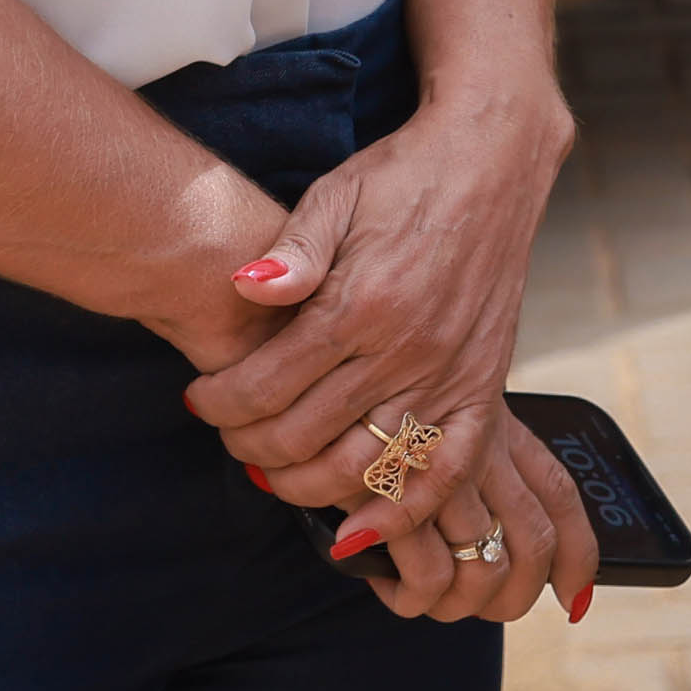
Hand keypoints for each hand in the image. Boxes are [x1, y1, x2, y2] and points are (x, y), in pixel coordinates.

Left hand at [185, 77, 587, 603]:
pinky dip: (401, 511)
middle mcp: (406, 348)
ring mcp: (447, 373)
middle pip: (303, 436)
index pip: (266, 385)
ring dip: (302, 484)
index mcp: (360, 302)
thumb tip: (242, 288)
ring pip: (361, 465)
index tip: (198, 399)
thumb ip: (292, 250)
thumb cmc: (401, 174)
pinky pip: (445, 471)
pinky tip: (356, 531)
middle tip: (228, 435)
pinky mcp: (482, 384)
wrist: (491, 159)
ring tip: (272, 469)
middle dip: (248, 447)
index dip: (219, 403)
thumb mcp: (335, 194)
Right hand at [321, 395, 604, 625]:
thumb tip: (480, 526)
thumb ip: (450, 444)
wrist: (321, 355)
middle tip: (483, 608)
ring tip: (419, 597)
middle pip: (533, 544)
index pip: (557, 494)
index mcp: (497, 428)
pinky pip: (428, 575)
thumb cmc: (366, 384)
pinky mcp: (400, 497)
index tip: (575, 597)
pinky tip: (384, 583)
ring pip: (483, 569)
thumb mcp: (423, 405)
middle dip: (516, 595)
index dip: (579, 553)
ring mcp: (444, 475)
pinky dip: (411, 596)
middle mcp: (482, 451)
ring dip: (457, 603)